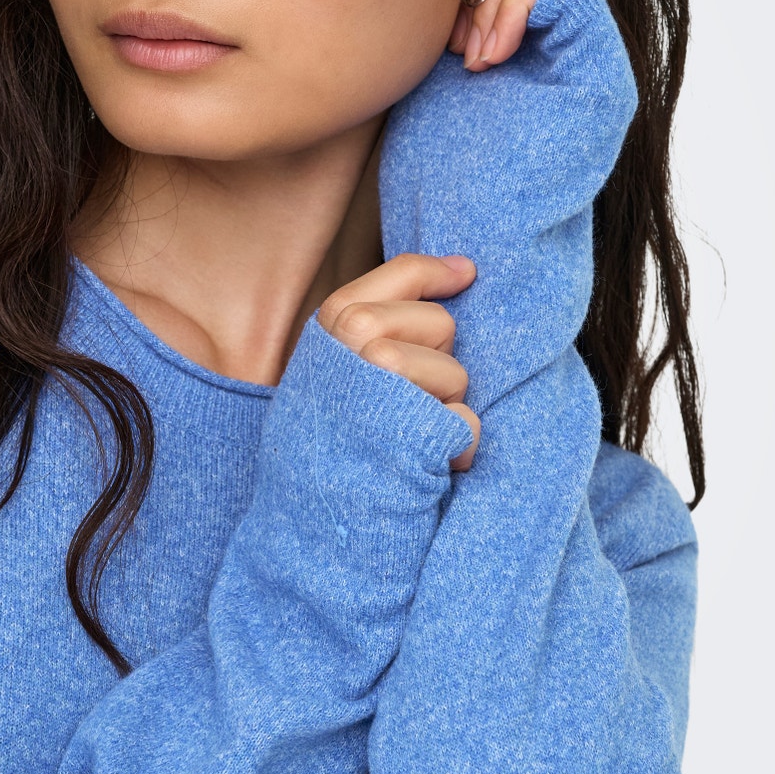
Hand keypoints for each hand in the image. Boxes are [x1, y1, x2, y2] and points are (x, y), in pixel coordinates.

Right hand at [318, 253, 479, 470]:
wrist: (308, 505)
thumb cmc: (328, 427)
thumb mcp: (333, 358)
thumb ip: (375, 313)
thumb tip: (464, 268)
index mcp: (333, 324)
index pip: (404, 274)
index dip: (441, 272)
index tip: (466, 273)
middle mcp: (356, 348)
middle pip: (442, 322)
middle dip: (439, 356)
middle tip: (408, 390)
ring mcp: (384, 391)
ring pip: (457, 374)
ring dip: (445, 405)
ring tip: (408, 428)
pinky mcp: (414, 434)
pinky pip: (466, 423)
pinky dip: (459, 447)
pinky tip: (427, 459)